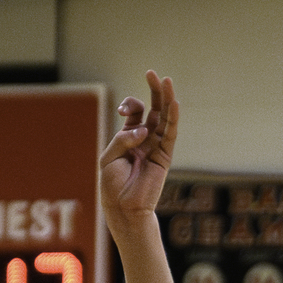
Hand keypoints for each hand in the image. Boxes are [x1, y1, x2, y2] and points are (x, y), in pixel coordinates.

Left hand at [99, 71, 179, 230]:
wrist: (123, 209)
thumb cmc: (112, 186)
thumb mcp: (108, 158)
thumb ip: (122, 139)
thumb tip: (143, 131)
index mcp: (129, 137)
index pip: (135, 112)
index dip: (130, 105)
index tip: (125, 112)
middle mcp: (145, 139)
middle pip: (153, 109)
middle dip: (153, 92)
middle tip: (152, 74)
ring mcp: (156, 146)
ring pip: (164, 119)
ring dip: (166, 100)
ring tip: (167, 81)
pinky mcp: (164, 156)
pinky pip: (171, 135)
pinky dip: (173, 119)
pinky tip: (175, 104)